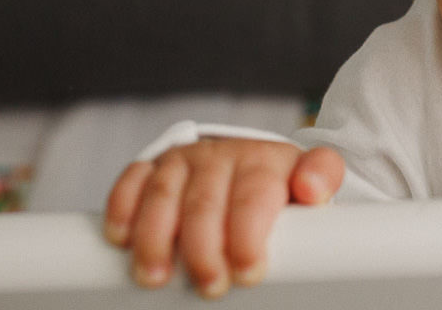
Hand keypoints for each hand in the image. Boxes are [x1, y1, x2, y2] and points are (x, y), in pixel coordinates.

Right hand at [103, 139, 343, 297]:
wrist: (252, 162)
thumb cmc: (282, 185)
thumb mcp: (312, 179)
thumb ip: (322, 179)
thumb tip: (313, 190)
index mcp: (263, 161)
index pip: (253, 197)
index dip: (248, 235)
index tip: (249, 272)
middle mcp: (220, 156)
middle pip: (205, 202)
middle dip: (203, 248)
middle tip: (209, 286)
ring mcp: (184, 160)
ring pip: (162, 194)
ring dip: (155, 238)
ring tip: (155, 278)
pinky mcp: (153, 167)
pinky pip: (131, 181)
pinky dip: (121, 208)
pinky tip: (120, 238)